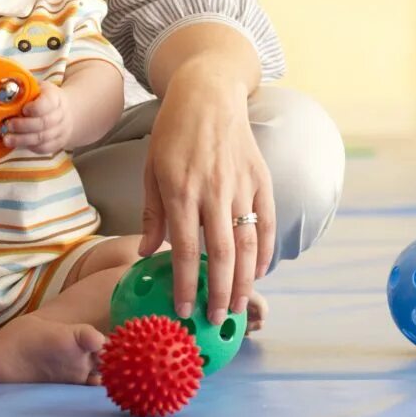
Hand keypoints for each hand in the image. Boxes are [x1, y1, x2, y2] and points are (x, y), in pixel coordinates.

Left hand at [1, 81, 72, 153]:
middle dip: (23, 126)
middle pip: (44, 123)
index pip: (47, 103)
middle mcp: (60, 114)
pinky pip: (44, 148)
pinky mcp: (58, 143)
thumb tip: (1, 86)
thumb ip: (24, 88)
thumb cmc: (45, 98)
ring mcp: (61, 130)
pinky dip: (30, 147)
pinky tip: (18, 144)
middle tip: (8, 125)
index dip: (34, 108)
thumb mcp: (38, 87)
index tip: (23, 109)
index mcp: (55, 97)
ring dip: (22, 139)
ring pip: (42, 138)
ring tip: (7, 139)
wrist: (67, 112)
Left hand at [138, 62, 274, 324]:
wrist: (208, 95)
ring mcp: (241, 186)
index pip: (185, 249)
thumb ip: (153, 215)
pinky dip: (265, 252)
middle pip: (221, 254)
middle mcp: (213, 191)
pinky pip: (267, 224)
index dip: (185, 284)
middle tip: (216, 321)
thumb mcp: (151, 169)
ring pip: (248, 244)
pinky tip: (258, 273)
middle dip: (219, 293)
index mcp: (180, 190)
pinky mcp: (262, 180)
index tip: (183, 311)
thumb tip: (149, 255)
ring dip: (244, 281)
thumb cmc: (172, 133)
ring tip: (238, 307)